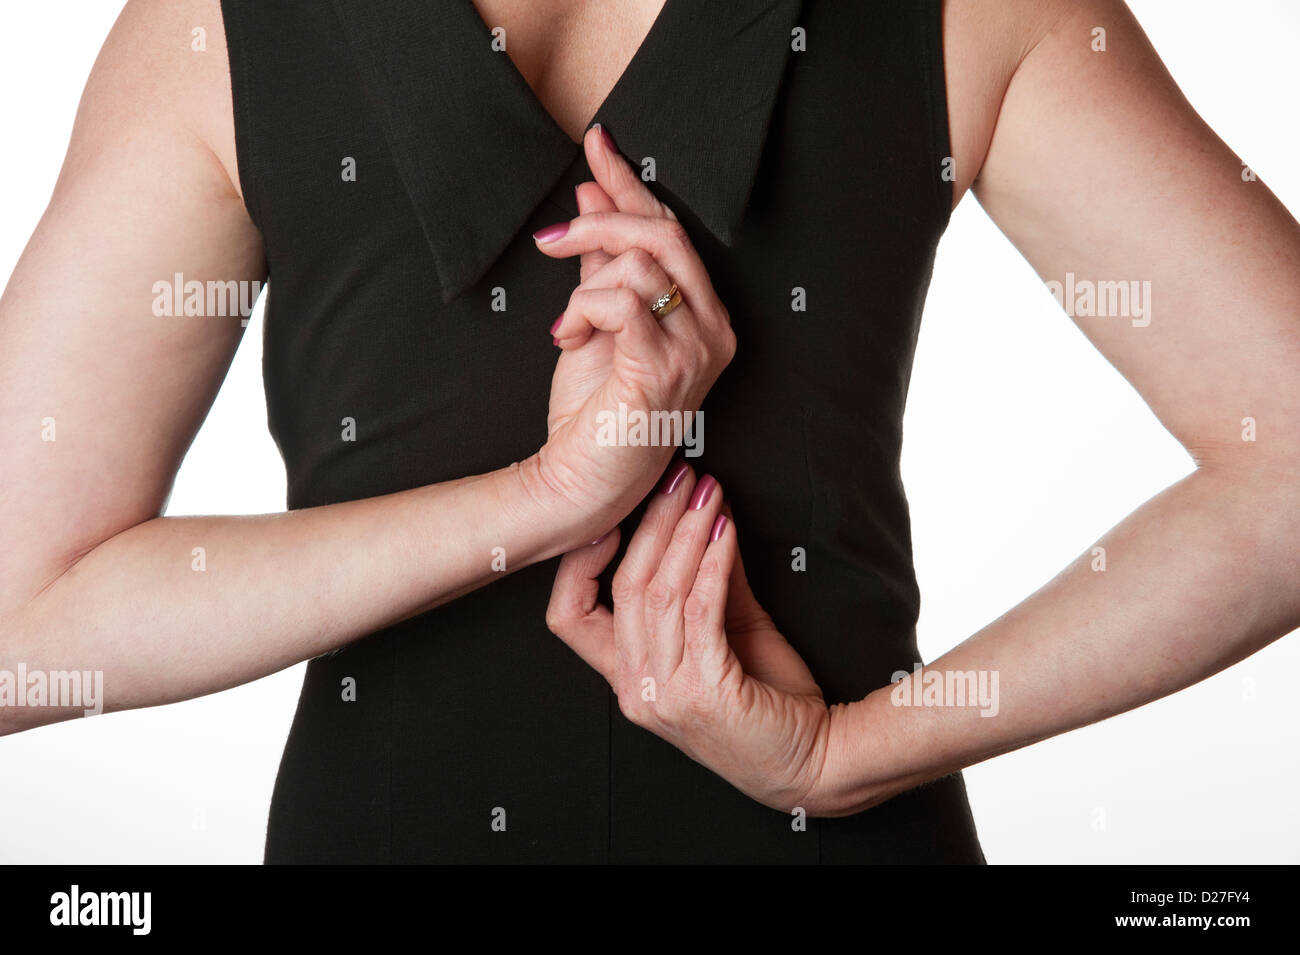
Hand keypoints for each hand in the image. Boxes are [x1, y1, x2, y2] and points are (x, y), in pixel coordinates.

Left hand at [528, 127, 735, 540]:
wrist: (580, 481)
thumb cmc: (594, 412)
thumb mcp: (597, 321)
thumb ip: (602, 262)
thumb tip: (593, 196)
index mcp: (704, 315)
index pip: (671, 231)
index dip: (630, 185)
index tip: (598, 146)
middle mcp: (714, 330)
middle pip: (664, 236)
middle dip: (600, 224)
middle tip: (552, 238)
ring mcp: (696, 352)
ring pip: (640, 266)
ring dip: (583, 286)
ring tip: (564, 325)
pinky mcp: (664, 370)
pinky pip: (624, 302)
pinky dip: (584, 310)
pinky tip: (568, 335)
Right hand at [545, 461, 836, 813]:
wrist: (817, 760)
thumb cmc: (771, 701)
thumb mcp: (730, 630)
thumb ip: (708, 580)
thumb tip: (702, 517)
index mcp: (628, 677)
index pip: (569, 615)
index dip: (578, 561)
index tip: (608, 510)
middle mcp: (636, 689)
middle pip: (622, 586)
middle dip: (651, 521)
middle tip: (676, 477)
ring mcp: (665, 695)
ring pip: (657, 593)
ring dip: (684, 532)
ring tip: (706, 492)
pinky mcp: (704, 692)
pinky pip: (699, 610)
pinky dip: (711, 562)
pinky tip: (726, 530)